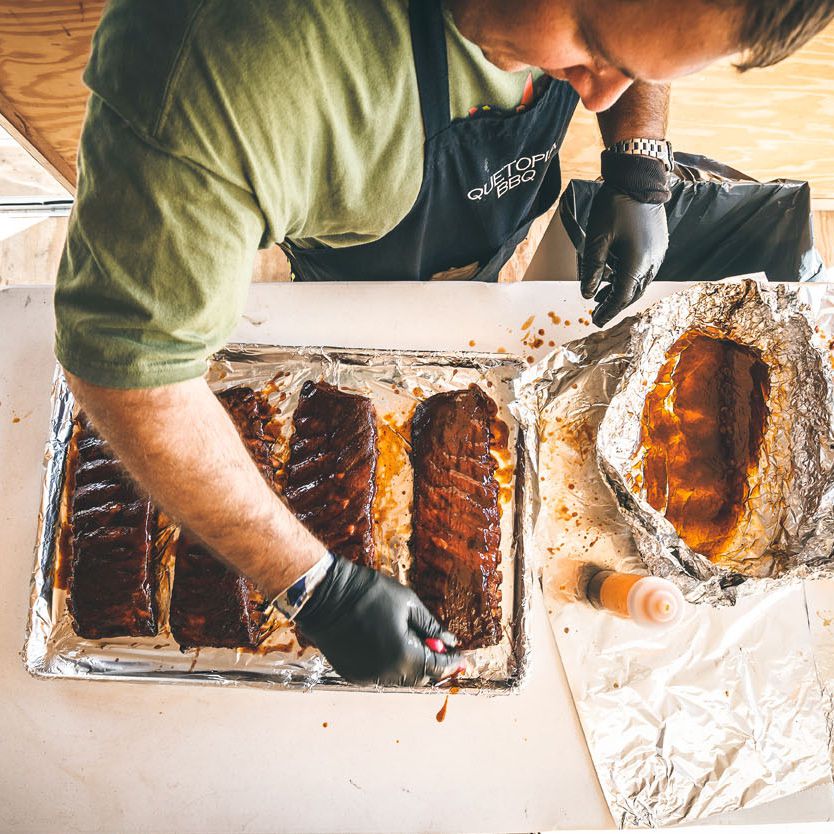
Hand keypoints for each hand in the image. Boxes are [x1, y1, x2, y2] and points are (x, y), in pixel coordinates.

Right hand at [295, 556, 461, 685]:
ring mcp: (367, 676)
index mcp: (403, 656)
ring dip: (412, 666)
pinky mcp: (352, 674)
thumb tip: (449, 641)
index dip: (452, 662)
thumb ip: (431, 627)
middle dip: (433, 664)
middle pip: (419, 677)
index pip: (437, 666)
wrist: (326, 596)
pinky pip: (380, 676)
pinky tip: (392, 647)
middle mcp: (386, 673)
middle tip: (441, 650)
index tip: (462, 656)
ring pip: (399, 679)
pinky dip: (391, 666)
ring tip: (416, 645)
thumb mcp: (408, 603)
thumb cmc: (369, 593)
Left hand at [580, 183, 667, 326]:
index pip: (622, 297)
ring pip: (640, 282)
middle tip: (598, 313)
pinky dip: (630, 277)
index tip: (596, 320)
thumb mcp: (596, 240)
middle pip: (633, 293)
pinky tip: (616, 275)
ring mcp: (659, 252)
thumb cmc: (615, 206)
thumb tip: (586, 294)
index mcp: (637, 264)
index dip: (608, 310)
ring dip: (622, 291)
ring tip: (601, 296)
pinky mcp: (659, 243)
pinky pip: (646, 268)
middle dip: (615, 304)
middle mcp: (653, 262)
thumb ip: (591, 269)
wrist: (639, 177)